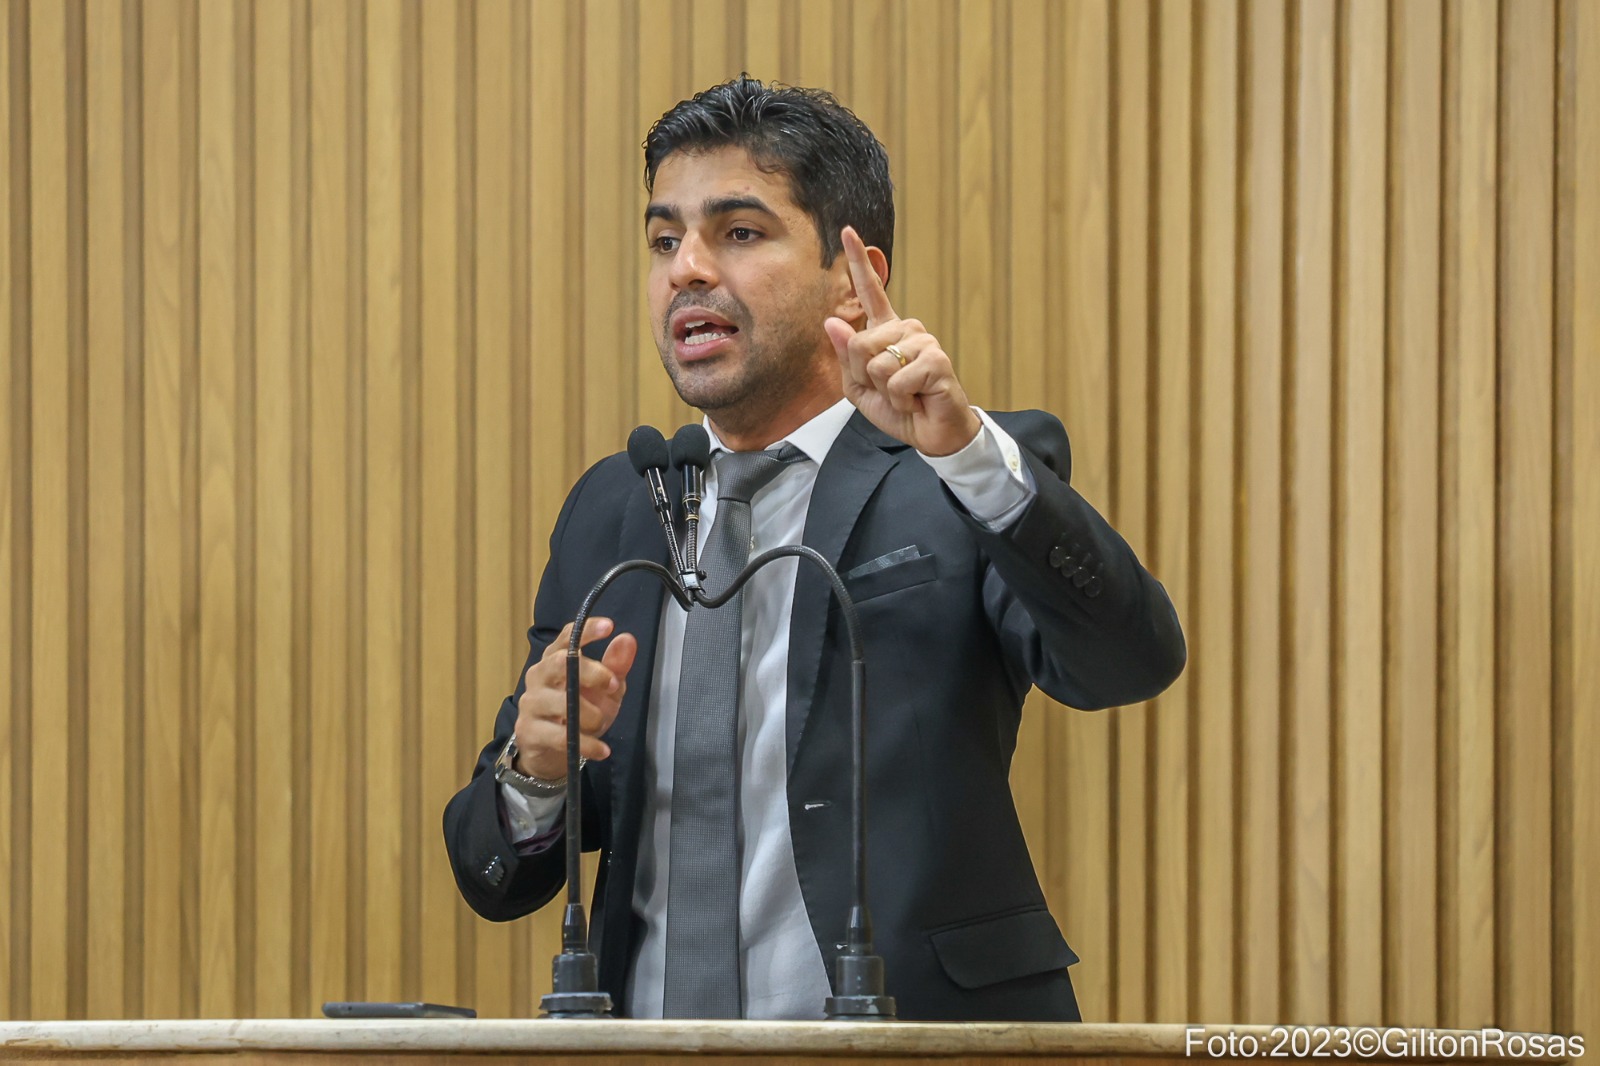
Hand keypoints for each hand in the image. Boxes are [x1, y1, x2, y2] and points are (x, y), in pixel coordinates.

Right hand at [513, 617, 636, 780]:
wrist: (553, 753)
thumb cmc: (580, 714)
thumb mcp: (605, 691)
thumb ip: (616, 666)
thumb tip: (627, 639)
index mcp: (557, 659)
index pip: (568, 637)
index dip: (586, 629)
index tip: (608, 626)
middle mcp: (539, 675)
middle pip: (560, 663)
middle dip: (590, 672)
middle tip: (612, 684)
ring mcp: (531, 702)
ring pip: (560, 702)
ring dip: (589, 714)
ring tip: (600, 724)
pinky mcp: (528, 730)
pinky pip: (560, 736)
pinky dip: (586, 744)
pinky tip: (601, 750)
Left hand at [823, 226, 981, 456]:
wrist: (932, 434)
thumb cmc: (900, 409)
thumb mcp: (860, 388)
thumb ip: (847, 358)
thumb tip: (832, 322)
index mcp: (886, 332)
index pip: (870, 292)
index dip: (859, 262)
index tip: (847, 230)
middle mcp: (906, 329)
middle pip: (860, 344)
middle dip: (866, 377)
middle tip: (891, 390)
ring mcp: (923, 341)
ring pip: (876, 363)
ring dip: (885, 390)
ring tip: (907, 394)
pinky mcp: (936, 359)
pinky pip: (897, 379)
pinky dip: (901, 399)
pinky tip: (918, 398)